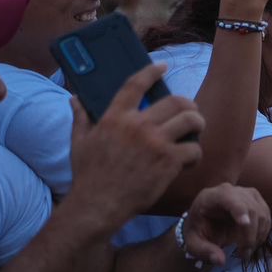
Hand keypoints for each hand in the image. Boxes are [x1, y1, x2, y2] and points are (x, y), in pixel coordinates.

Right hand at [66, 66, 204, 236]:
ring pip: (191, 119)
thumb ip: (81, 118)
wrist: (98, 205)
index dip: (152, 72)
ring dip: (197, 125)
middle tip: (189, 114)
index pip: (136, 84)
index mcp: (115, 117)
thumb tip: (74, 98)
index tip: (163, 67)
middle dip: (188, 105)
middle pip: (177, 100)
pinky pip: (194, 148)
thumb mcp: (78, 142)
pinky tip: (189, 160)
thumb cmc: (88, 175)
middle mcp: (137, 125)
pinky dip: (195, 153)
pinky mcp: (168, 161)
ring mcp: (155, 142)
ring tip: (194, 133)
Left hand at [180, 185, 271, 266]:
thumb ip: (204, 251)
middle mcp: (231, 190)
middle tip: (244, 254)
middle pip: (249, 209)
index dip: (238, 209)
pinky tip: (253, 243)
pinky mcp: (257, 200)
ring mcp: (247, 193)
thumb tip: (221, 261)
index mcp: (211, 197)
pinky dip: (263, 232)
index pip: (227, 197)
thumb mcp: (193, 243)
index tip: (244, 224)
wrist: (206, 220)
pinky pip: (266, 216)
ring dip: (258, 236)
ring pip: (262, 213)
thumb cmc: (198, 229)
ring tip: (247, 251)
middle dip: (250, 234)